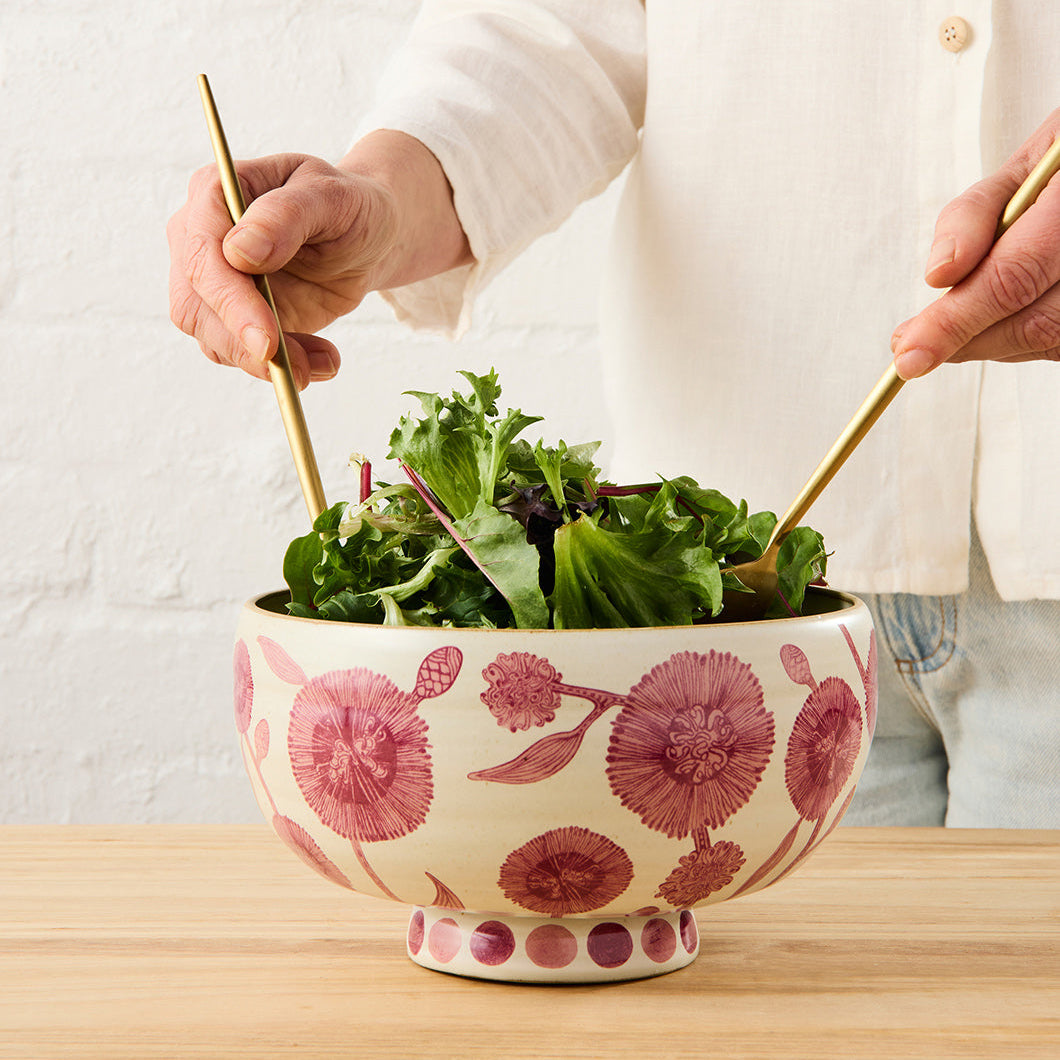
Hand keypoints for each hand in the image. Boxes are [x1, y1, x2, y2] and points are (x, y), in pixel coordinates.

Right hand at [167, 131, 470, 387]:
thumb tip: (239, 251)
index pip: (202, 253)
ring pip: (213, 338)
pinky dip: (282, 367)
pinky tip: (321, 360)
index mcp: (214, 193)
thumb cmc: (346, 206)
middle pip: (195, 304)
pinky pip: (242, 354)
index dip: (230, 301)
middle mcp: (200, 238)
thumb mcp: (331, 198)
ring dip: (267, 362)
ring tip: (323, 360)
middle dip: (244, 343)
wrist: (363, 238)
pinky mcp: (234, 318)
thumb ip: (286, 216)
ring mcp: (213, 282)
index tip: (267, 338)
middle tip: (297, 370)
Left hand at [891, 108, 1059, 378]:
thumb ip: (973, 216)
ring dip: (988, 344)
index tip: (909, 353)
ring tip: (951, 327)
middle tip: (912, 349)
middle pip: (1031, 323)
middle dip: (963, 340)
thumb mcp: (1023, 167)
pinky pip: (1058, 343)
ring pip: (1046, 341)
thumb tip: (939, 275)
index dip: (955, 322)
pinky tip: (992, 322)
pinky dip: (1015, 340)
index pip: (1011, 279)